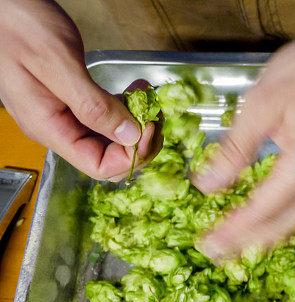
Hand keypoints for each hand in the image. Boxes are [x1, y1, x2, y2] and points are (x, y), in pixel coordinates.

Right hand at [0, 0, 158, 179]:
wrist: (3, 3)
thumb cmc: (18, 26)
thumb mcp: (58, 66)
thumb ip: (93, 105)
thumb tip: (129, 136)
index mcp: (49, 128)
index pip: (98, 166)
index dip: (130, 156)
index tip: (149, 129)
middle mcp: (56, 127)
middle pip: (107, 155)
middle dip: (138, 141)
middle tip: (154, 114)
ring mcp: (63, 114)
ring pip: (109, 136)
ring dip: (134, 123)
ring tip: (146, 97)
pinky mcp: (70, 99)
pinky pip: (103, 115)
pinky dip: (124, 107)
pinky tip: (134, 90)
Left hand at [192, 4, 294, 259]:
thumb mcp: (261, 104)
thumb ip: (234, 150)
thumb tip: (208, 187)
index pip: (261, 212)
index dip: (232, 232)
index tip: (208, 245)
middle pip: (284, 226)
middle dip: (248, 244)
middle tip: (219, 255)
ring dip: (269, 233)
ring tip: (241, 242)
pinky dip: (288, 216)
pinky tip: (273, 215)